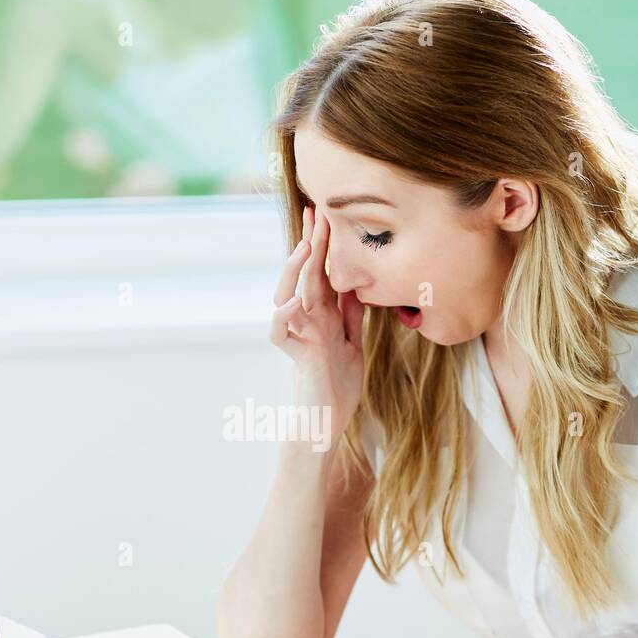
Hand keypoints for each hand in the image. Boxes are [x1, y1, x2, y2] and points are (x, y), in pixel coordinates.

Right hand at [269, 204, 365, 450]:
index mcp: (325, 314)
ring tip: (304, 249)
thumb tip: (356, 284)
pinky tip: (290, 304)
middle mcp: (309, 320)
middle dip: (312, 244)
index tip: (326, 213)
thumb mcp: (353, 343)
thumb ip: (352, 315)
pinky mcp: (297, 358)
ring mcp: (300, 337)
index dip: (324, 244)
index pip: (323, 271)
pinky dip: (282, 319)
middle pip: (307, 275)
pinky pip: (281, 335)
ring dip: (294, 273)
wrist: (329, 423)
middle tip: (316, 213)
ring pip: (287, 297)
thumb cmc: (339, 386)